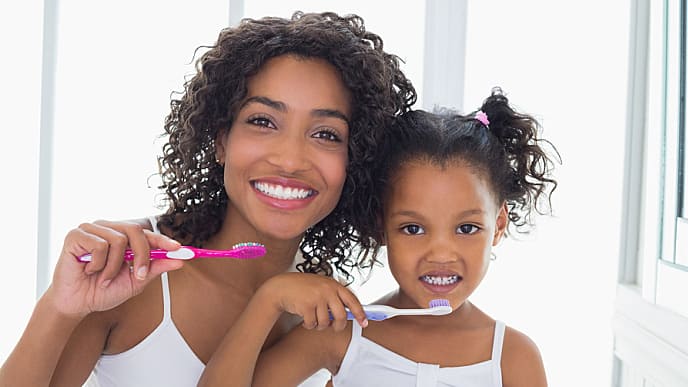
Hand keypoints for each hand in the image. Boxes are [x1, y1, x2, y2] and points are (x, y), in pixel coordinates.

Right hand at [46, 220, 183, 317]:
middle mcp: (107, 228)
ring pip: (118, 240)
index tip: (179, 249)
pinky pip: (99, 245)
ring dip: (114, 266)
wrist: (76, 304)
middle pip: (135, 230)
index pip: (146, 233)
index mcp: (122, 236)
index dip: (163, 240)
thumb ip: (155, 268)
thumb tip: (179, 261)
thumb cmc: (102, 290)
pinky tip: (89, 270)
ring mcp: (91, 229)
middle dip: (142, 255)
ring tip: (103, 277)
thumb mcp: (135, 281)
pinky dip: (98, 263)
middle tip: (139, 275)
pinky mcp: (75, 235)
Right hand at [261, 273, 367, 331]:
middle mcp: (327, 290)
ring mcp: (317, 297)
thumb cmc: (302, 288)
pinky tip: (305, 318)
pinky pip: (313, 324)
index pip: (352, 300)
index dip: (360, 313)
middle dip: (338, 326)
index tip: (364, 322)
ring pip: (325, 322)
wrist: (281, 287)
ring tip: (314, 318)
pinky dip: (309, 325)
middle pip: (341, 316)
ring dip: (319, 325)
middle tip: (334, 327)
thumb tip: (350, 313)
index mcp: (333, 285)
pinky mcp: (306, 306)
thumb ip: (334, 297)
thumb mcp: (321, 287)